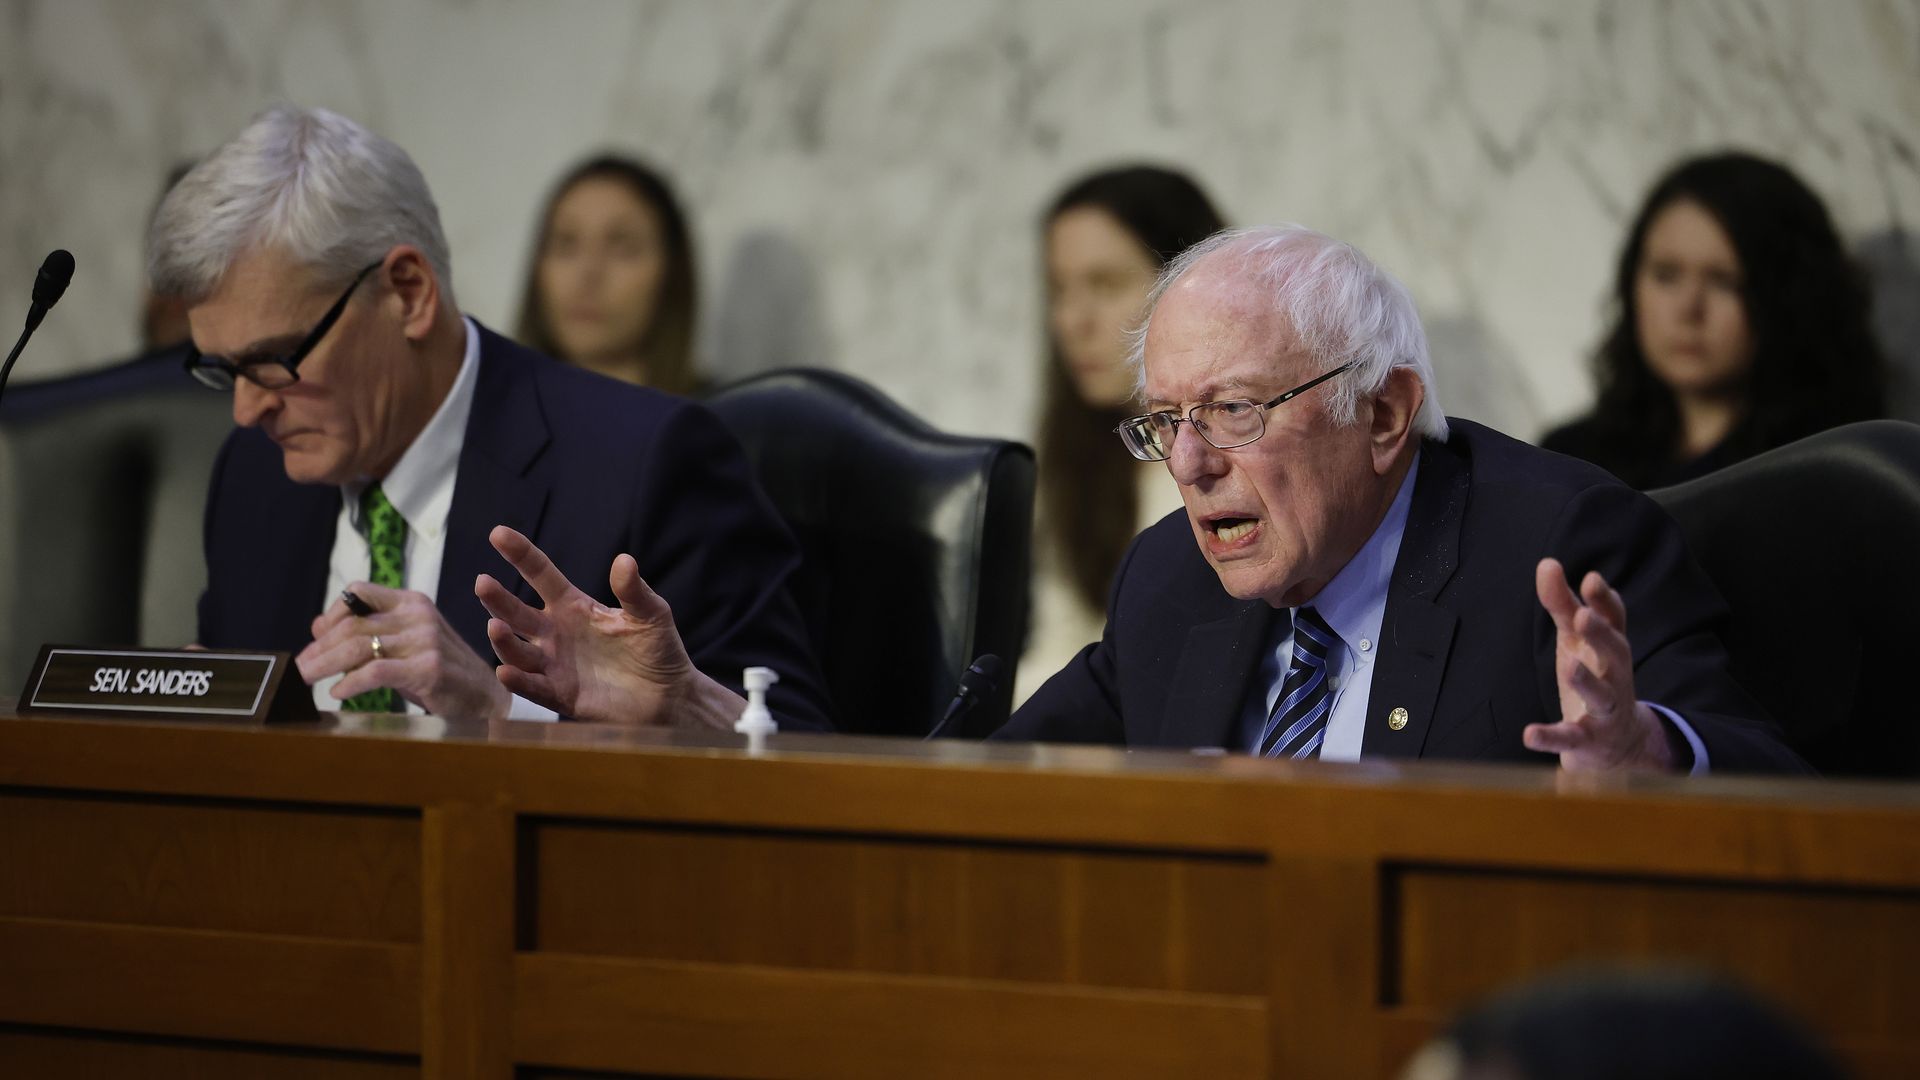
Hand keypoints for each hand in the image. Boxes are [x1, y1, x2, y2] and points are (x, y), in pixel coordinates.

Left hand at [296, 583, 510, 720]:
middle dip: (319, 648)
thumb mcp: (406, 644)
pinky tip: (338, 693)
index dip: (331, 614)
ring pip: (358, 647)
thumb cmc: (441, 672)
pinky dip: (350, 683)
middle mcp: (419, 615)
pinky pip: (375, 671)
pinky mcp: (428, 668)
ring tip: (306, 679)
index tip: (315, 638)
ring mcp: (425, 641)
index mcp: (413, 601)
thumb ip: (369, 633)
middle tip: (299, 668)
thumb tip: (318, 627)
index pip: (359, 592)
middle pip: (352, 624)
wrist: (486, 697)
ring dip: (325, 665)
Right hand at [475, 525, 741, 726]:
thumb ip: (634, 590)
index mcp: (574, 606)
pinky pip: (533, 688)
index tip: (498, 533)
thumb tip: (624, 560)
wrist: (669, 697)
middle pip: (518, 612)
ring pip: (518, 651)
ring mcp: (555, 664)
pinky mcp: (560, 695)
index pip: (541, 574)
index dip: (520, 554)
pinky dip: (518, 681)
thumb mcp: (651, 615)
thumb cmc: (658, 650)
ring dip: (503, 640)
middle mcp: (556, 633)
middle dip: (498, 599)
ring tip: (495, 625)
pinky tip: (505, 672)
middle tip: (483, 583)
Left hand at [1524, 558, 1676, 771]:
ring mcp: (1605, 711)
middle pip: (1616, 654)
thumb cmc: (1594, 678)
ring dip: (1586, 681)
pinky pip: (1571, 739)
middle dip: (1602, 635)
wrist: (1618, 745)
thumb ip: (1562, 604)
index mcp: (1610, 650)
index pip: (1615, 622)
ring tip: (1570, 667)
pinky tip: (1529, 733)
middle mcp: (1615, 677)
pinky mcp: (1588, 741)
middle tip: (1585, 616)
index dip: (1605, 602)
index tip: (1592, 580)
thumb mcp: (1577, 641)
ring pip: (1600, 696)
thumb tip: (1547, 563)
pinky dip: (1551, 737)